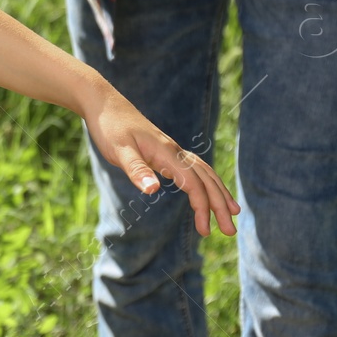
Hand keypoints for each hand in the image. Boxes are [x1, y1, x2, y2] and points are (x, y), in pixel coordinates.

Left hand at [81, 83, 239, 236]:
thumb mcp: (118, 151)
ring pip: (204, 172)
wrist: (104, 104)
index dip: (202, 207)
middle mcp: (174, 151)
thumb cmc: (109, 128)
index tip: (204, 231)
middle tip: (230, 232)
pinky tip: (208, 191)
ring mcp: (172, 150)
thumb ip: (137, 169)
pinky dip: (207, 181)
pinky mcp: (166, 151)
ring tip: (232, 212)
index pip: (193, 183)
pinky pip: (194, 167)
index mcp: (166, 153)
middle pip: (206, 179)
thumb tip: (153, 190)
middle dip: (220, 205)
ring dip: (219, 193)